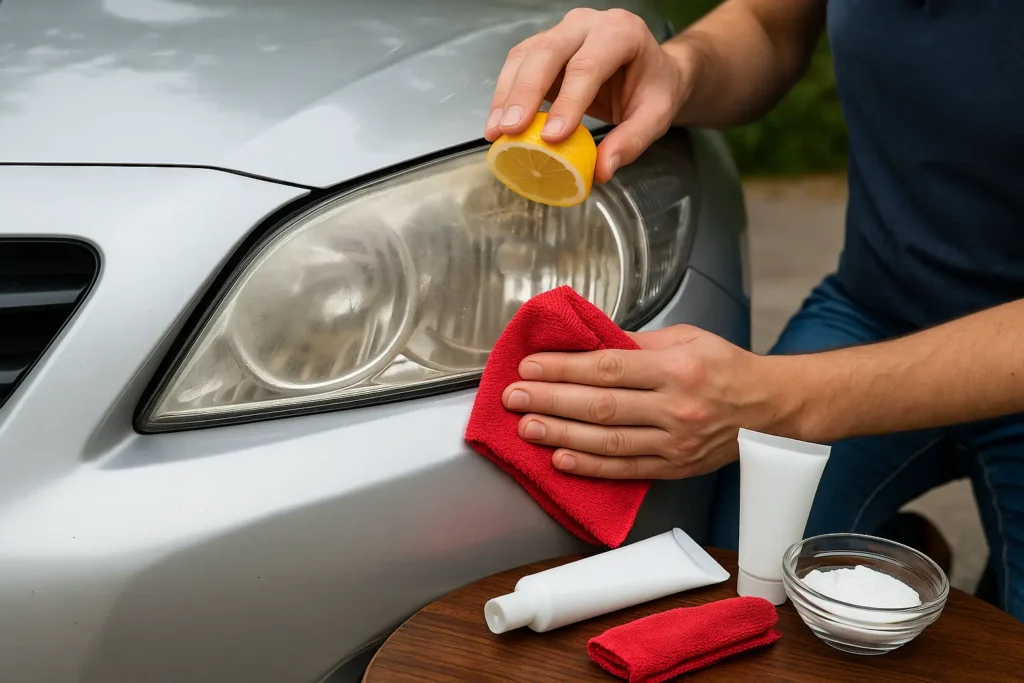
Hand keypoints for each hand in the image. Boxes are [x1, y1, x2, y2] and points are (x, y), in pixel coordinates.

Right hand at [483, 7, 694, 182]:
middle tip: (510, 130)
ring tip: (496, 132)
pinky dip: (504, 95)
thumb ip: (631, 141)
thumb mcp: (655, 116)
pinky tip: (499, 123)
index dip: (567, 101)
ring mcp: (561, 33)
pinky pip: (517, 66)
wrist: (648, 69)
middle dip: (525, 93)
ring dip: (506, 95)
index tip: (552, 138)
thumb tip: (601, 170)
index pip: (588, 64)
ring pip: (524, 56)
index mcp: (620, 32)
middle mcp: (587, 24)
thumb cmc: (653, 88)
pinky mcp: (542, 49)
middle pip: (548, 52)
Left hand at [500, 325, 794, 478]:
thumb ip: (636, 342)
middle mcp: (676, 407)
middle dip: (551, 400)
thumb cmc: (728, 368)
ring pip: (608, 441)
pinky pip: (625, 469)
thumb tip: (588, 340)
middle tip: (515, 397)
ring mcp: (675, 442)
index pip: (608, 368)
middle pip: (601, 406)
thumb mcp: (687, 338)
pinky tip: (560, 459)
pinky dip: (590, 466)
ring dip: (561, 435)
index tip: (531, 365)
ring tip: (527, 428)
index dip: (564, 368)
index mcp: (677, 368)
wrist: (771, 409)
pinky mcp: (674, 467)